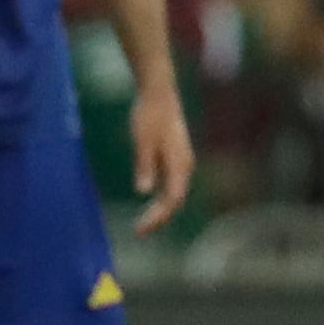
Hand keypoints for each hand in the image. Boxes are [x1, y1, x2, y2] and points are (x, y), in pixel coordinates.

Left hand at [127, 75, 196, 234]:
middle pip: (175, 200)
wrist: (158, 92)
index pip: (172, 200)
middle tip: (139, 233)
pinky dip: (160, 198)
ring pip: (174, 194)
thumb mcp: (142, 140)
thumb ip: (144, 165)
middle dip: (159, 219)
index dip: (158, 218)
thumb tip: (143, 191)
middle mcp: (184, 165)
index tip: (141, 230)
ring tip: (143, 225)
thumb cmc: (148, 114)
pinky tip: (148, 204)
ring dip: (160, 210)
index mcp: (179, 163)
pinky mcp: (174, 157)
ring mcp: (181, 161)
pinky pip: (170, 184)